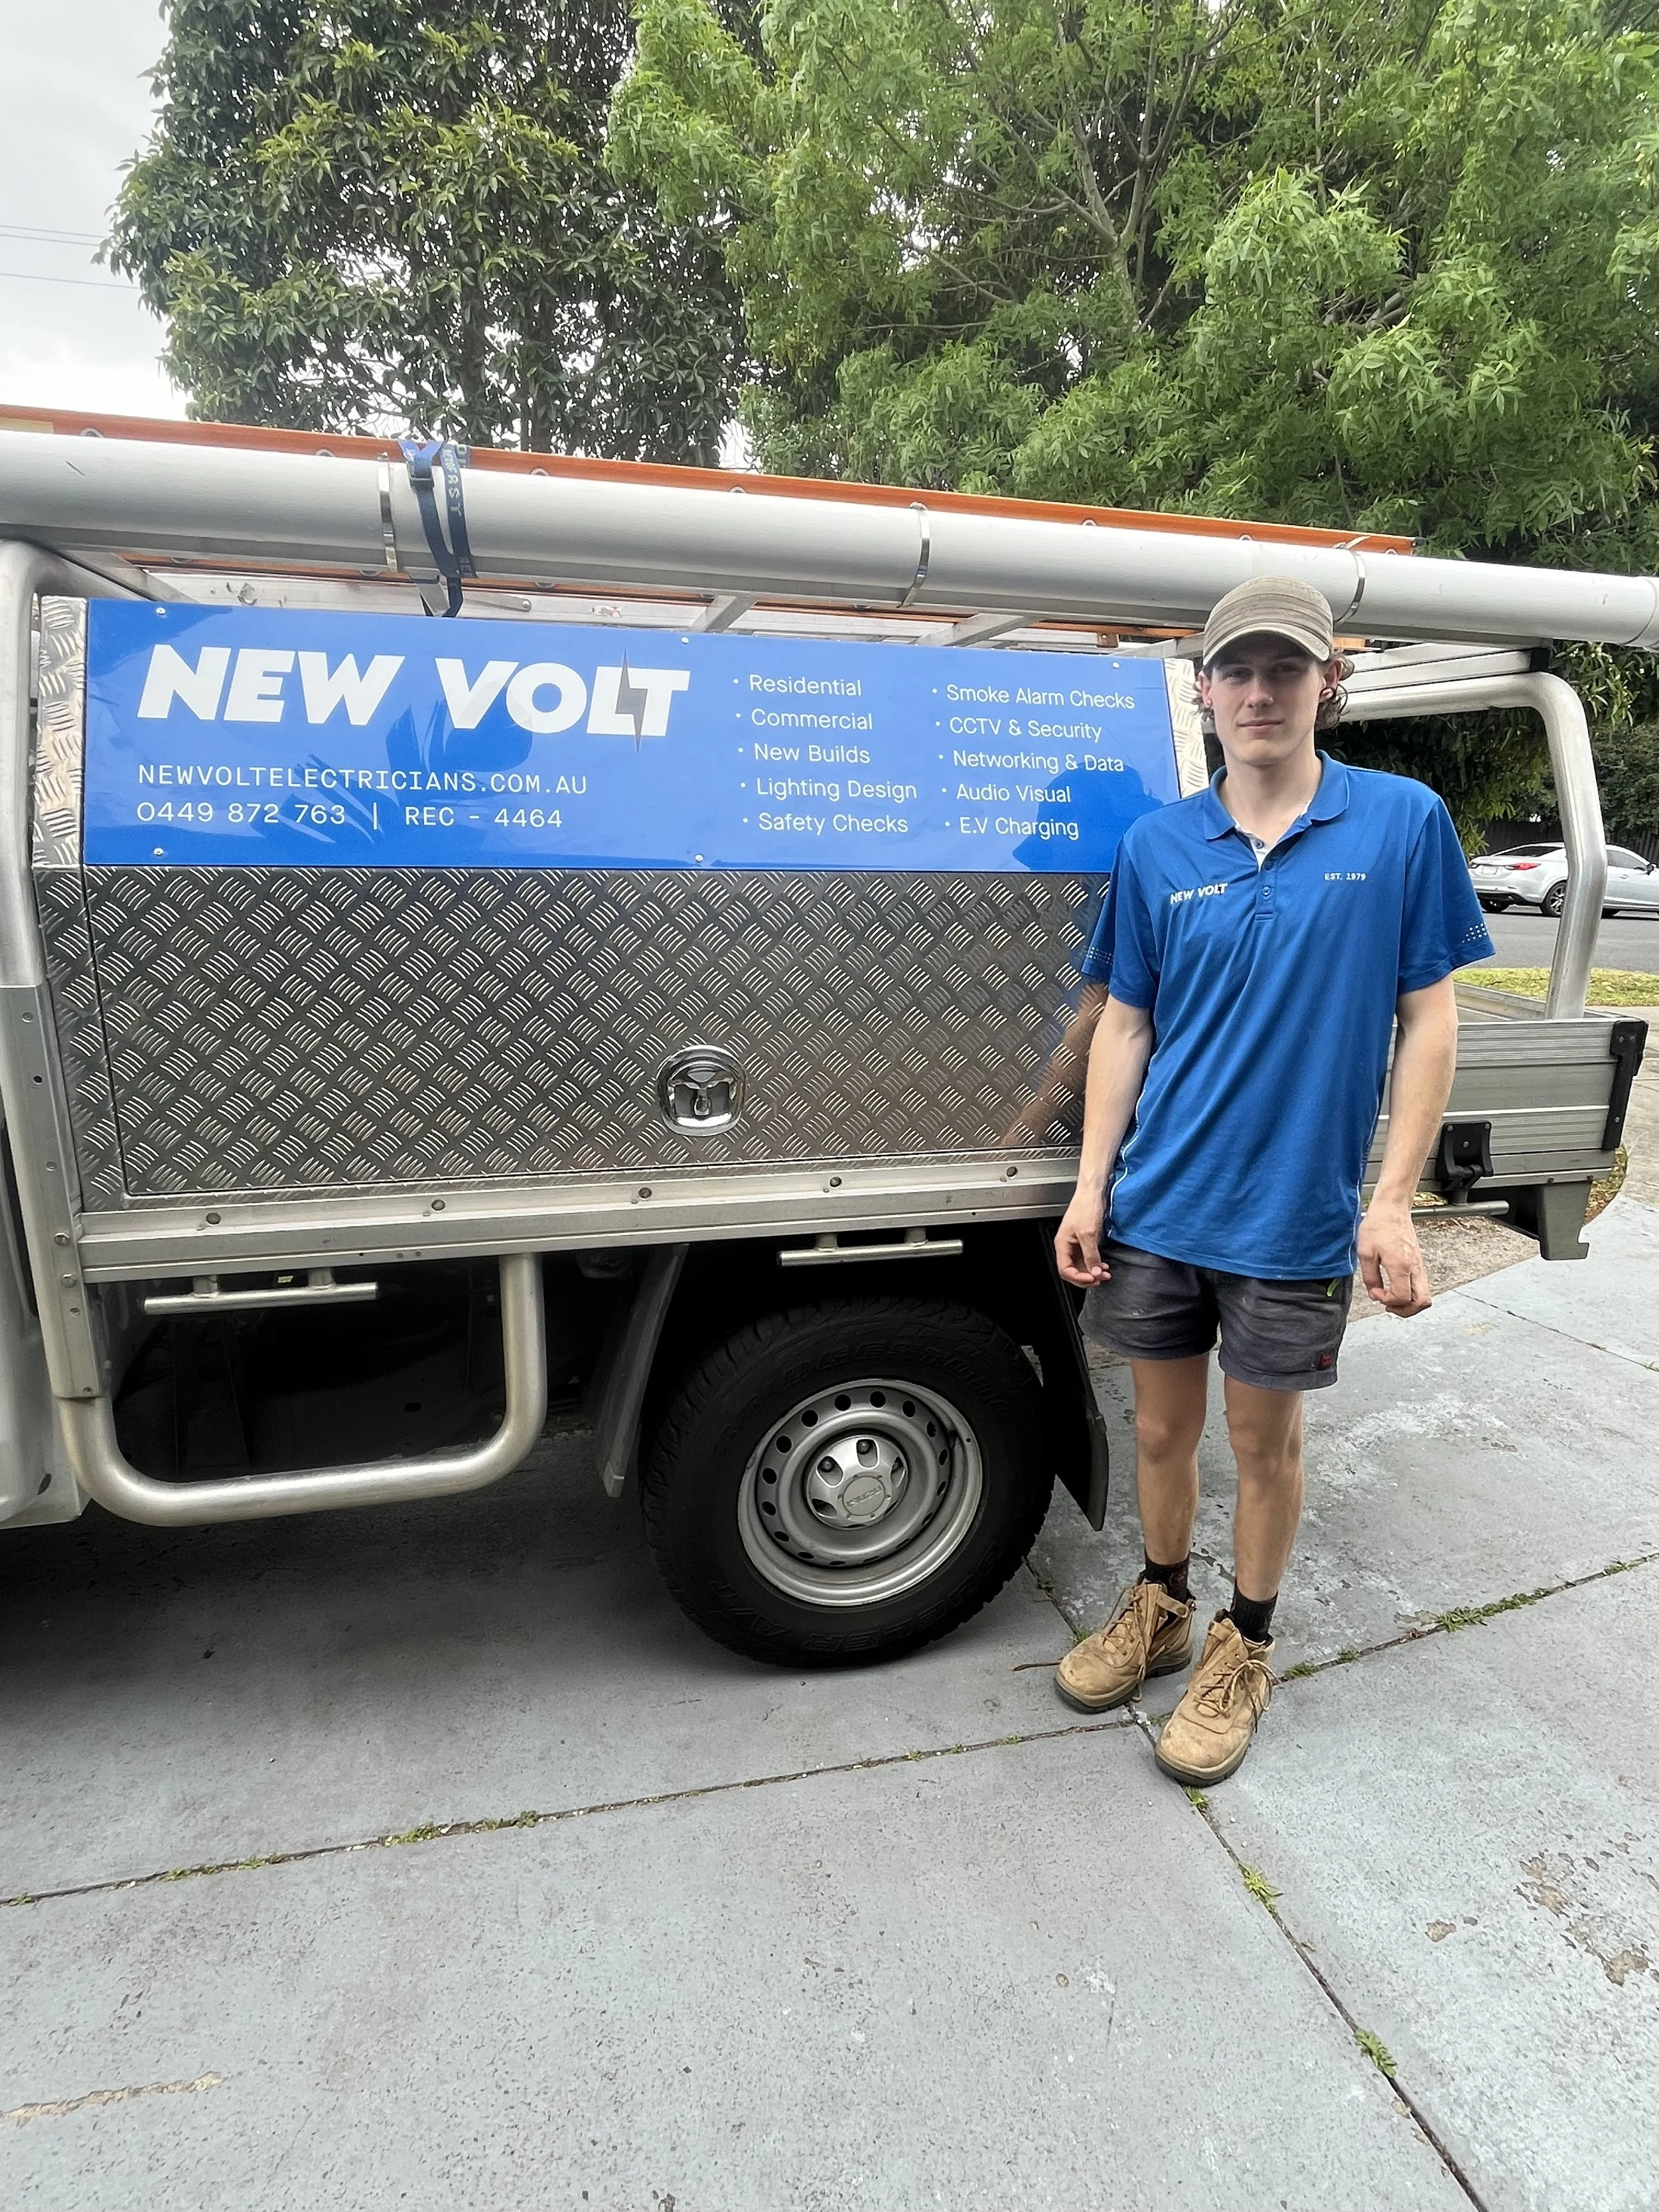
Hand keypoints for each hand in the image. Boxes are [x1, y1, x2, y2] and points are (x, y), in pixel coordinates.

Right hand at [1055, 1196, 1109, 1286]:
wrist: (1092, 1192)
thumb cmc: (1085, 1206)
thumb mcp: (1088, 1233)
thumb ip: (1091, 1255)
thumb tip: (1094, 1272)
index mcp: (1062, 1244)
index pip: (1065, 1270)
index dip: (1078, 1277)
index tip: (1092, 1278)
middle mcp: (1067, 1246)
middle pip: (1073, 1270)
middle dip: (1087, 1277)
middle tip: (1100, 1279)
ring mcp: (1076, 1244)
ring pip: (1081, 1266)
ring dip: (1092, 1272)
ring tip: (1104, 1274)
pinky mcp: (1084, 1241)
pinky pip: (1088, 1258)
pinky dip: (1095, 1264)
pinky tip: (1103, 1265)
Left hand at [1357, 1200, 1430, 1316]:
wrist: (1392, 1209)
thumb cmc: (1378, 1226)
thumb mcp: (1365, 1253)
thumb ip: (1370, 1278)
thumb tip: (1375, 1294)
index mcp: (1401, 1266)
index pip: (1402, 1297)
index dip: (1387, 1301)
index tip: (1376, 1293)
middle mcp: (1415, 1268)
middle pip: (1422, 1302)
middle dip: (1405, 1310)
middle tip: (1388, 1305)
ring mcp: (1419, 1266)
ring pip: (1424, 1296)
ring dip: (1408, 1303)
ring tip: (1391, 1298)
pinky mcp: (1419, 1263)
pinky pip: (1420, 1286)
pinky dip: (1410, 1293)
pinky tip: (1395, 1287)